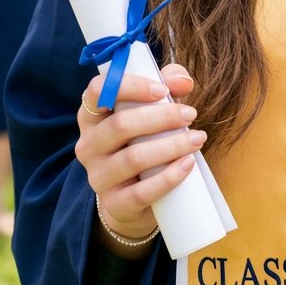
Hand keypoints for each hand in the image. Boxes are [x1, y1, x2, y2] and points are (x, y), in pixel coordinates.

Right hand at [75, 63, 205, 256]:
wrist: (133, 196)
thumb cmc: (143, 139)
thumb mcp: (153, 107)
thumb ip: (168, 84)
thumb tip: (183, 81)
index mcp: (92, 115)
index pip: (97, 90)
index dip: (130, 86)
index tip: (162, 90)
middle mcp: (88, 144)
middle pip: (120, 125)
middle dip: (161, 117)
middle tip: (191, 114)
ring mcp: (98, 176)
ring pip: (133, 158)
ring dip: (171, 146)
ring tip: (197, 139)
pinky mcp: (113, 203)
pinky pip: (140, 192)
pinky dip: (168, 177)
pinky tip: (188, 164)